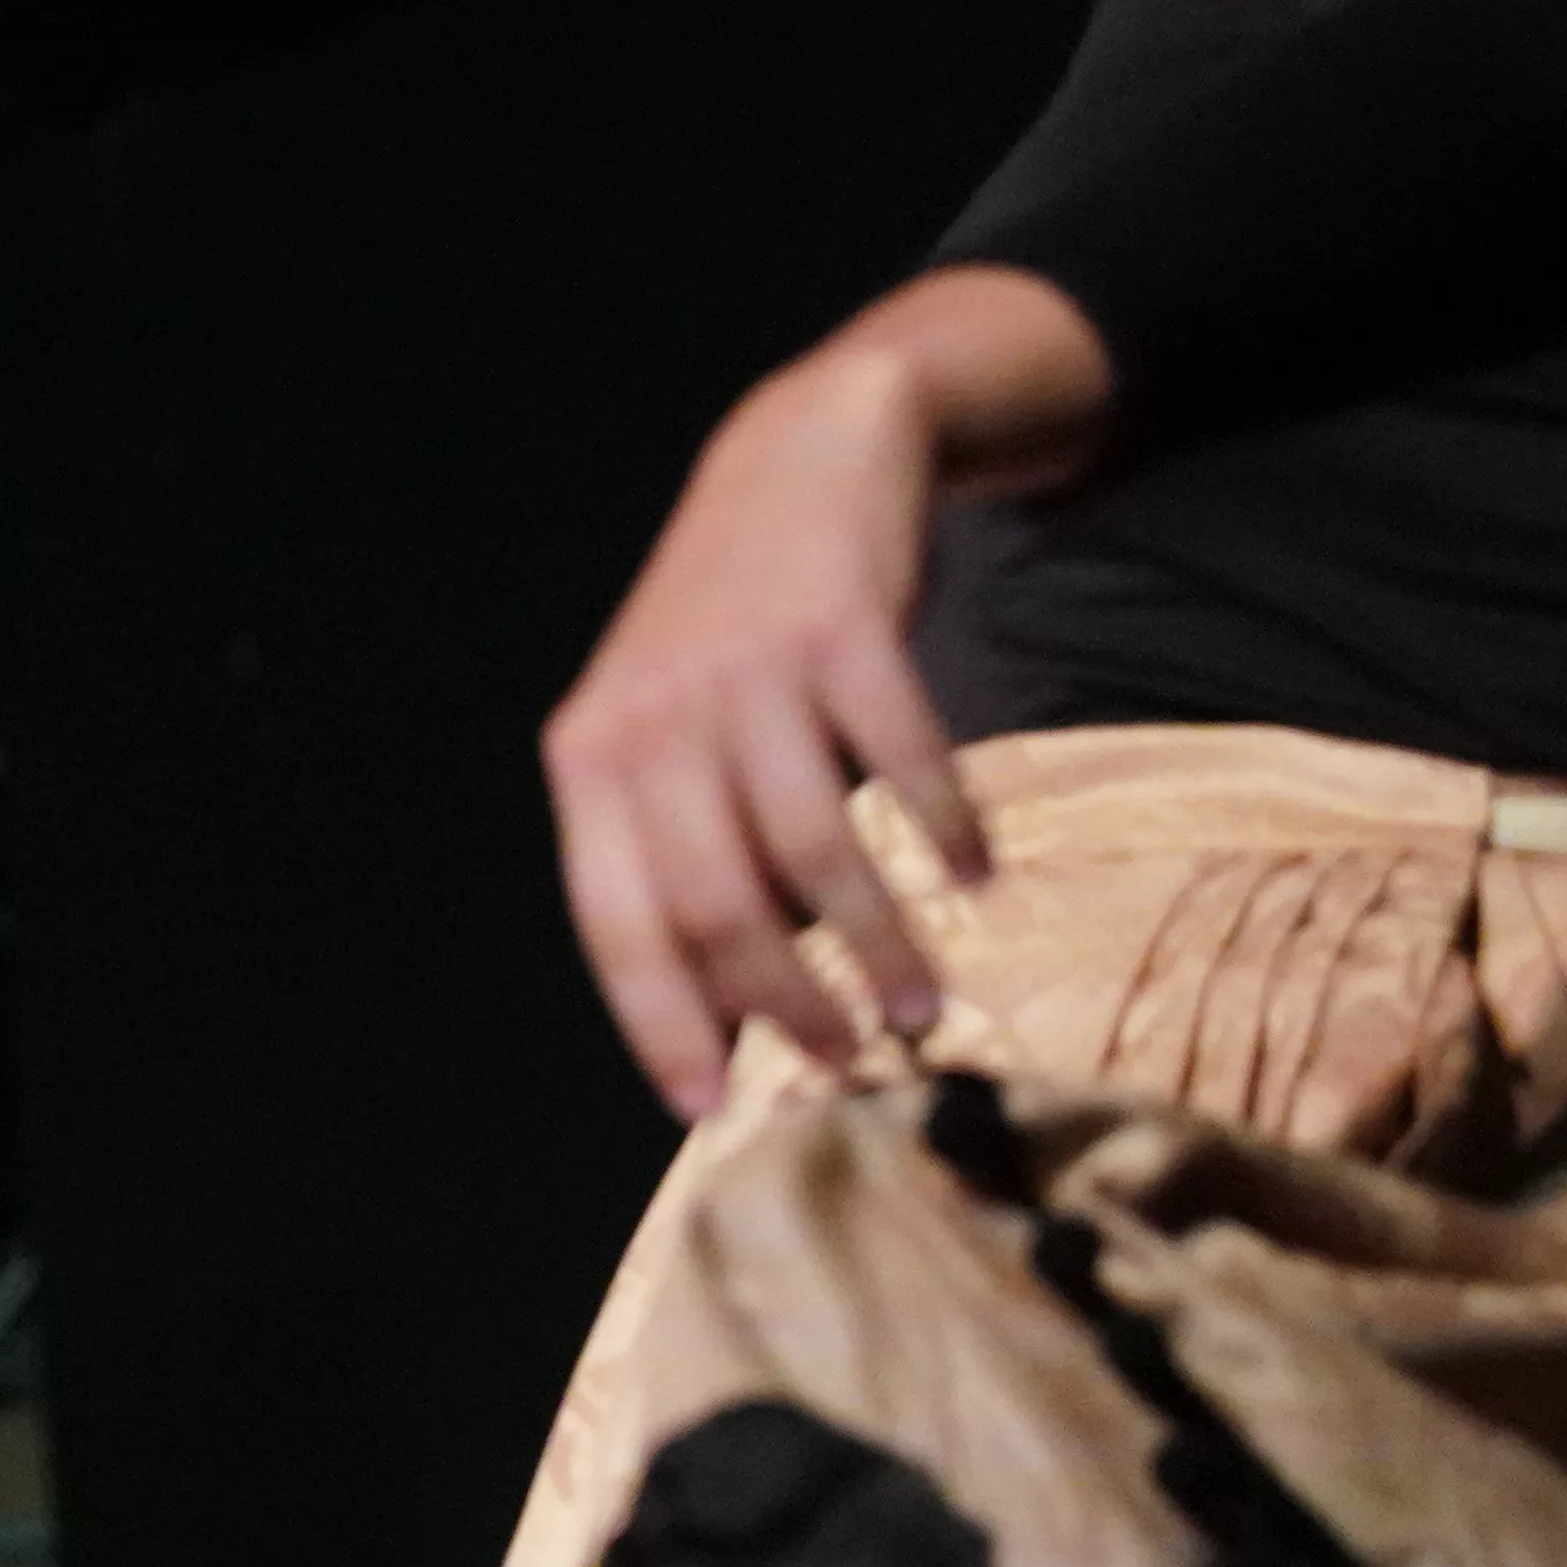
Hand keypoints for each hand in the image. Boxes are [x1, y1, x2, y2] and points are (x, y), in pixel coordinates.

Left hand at [540, 276, 1102, 1118]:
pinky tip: (975, 878)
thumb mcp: (659, 727)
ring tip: (922, 1005)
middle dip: (787, 1007)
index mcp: (591, 761)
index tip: (710, 1112)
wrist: (800, 453)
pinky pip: (901, 762)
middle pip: (719, 906)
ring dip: (878, 945)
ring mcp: (748, 674)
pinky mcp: (843, 631)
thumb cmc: (728, 633)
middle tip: (847, 1063)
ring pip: (816, 851)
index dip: (663, 1026)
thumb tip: (727, 1012)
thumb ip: (674, 846)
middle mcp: (655, 721)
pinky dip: (944, 831)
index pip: (617, 925)